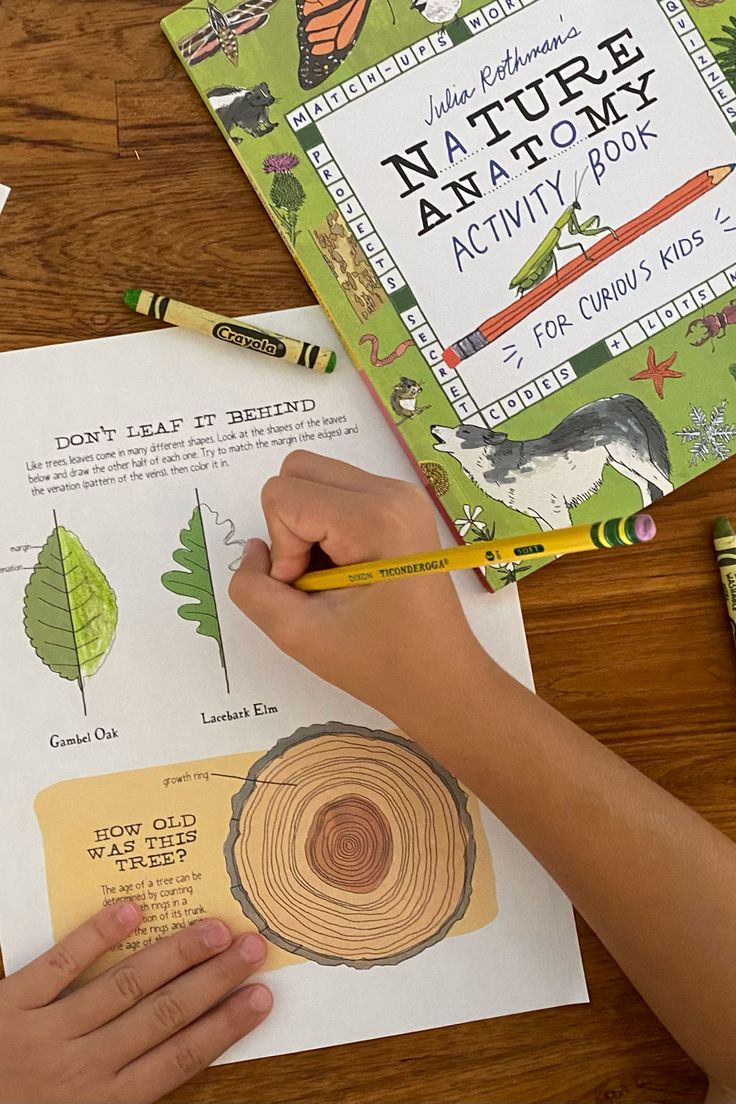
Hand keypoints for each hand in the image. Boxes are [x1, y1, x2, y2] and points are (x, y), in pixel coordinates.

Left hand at [0, 900, 271, 1103]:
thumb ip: (122, 1097)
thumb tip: (176, 1060)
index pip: (179, 1058)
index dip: (224, 1026)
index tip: (262, 997)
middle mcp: (83, 1069)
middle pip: (164, 1016)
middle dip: (215, 981)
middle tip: (254, 947)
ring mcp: (46, 1035)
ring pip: (124, 987)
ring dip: (174, 955)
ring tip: (214, 926)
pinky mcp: (9, 1007)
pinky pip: (58, 967)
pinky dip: (94, 937)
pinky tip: (131, 910)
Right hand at [229, 451, 491, 724]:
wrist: (441, 679)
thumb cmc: (378, 663)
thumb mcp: (296, 633)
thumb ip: (252, 587)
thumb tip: (255, 549)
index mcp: (375, 517)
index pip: (283, 495)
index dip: (281, 548)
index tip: (307, 590)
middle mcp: (392, 492)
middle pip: (299, 470)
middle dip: (290, 525)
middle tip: (313, 578)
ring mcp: (401, 495)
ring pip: (316, 479)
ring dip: (307, 527)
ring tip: (331, 578)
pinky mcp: (401, 507)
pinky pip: (339, 493)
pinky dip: (326, 527)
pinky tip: (346, 571)